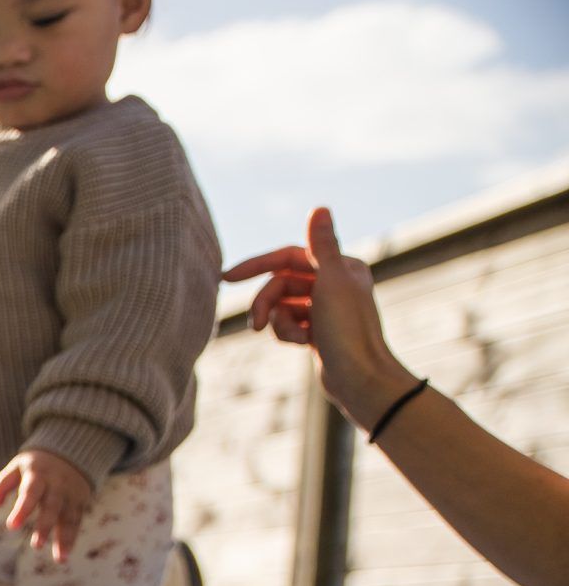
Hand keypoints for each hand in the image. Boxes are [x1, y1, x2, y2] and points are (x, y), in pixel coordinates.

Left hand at [0, 449, 91, 561]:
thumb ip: (2, 485)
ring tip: (60, 559)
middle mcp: (57, 485)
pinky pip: (76, 522)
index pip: (30, 493)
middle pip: (52, 507)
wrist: (71, 450)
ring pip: (68, 517)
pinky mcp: (80, 501)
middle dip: (45, 526)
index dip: (22, 509)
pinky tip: (63, 556)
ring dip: (64, 538)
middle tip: (36, 546)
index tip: (12, 526)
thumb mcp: (17, 467)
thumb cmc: (35, 464)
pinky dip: (71, 539)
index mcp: (38, 475)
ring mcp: (71, 494)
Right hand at [221, 206, 416, 425]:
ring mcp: (325, 310)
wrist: (359, 378)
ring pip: (281, 306)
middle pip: (281, 284)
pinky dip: (287, 334)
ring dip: (278, 322)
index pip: (289, 257)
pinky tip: (301, 344)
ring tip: (290, 337)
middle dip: (265, 303)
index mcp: (342, 267)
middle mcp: (335, 284)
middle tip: (254, 325)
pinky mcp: (317, 332)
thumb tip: (320, 207)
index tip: (227, 277)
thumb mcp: (332, 282)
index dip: (258, 265)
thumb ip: (321, 245)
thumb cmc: (348, 330)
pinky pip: (288, 325)